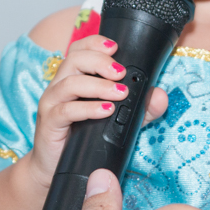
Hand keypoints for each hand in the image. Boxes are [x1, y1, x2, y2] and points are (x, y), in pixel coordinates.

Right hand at [28, 36, 167, 188]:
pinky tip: (105, 110)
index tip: (116, 47)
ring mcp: (52, 103)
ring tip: (120, 94)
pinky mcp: (49, 122)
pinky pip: (66, 110)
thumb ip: (140, 108)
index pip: (79, 49)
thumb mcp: (118, 120)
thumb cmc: (83, 138)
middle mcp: (60, 85)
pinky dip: (88, 108)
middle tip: (121, 73)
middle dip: (100, 62)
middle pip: (74, 58)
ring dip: (98, 85)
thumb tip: (159, 96)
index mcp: (73, 77)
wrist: (56, 167)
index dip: (95, 42)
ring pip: (70, 83)